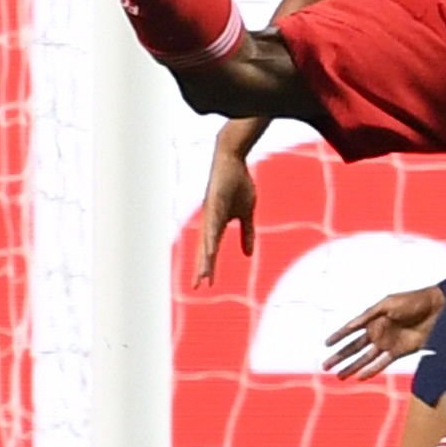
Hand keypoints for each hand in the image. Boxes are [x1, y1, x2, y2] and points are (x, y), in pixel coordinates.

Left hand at [191, 146, 258, 288]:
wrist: (233, 160)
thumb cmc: (238, 184)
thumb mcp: (247, 212)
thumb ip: (247, 233)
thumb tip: (248, 255)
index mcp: (217, 224)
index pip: (212, 250)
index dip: (208, 267)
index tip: (205, 284)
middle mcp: (209, 221)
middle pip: (205, 249)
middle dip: (202, 268)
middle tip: (197, 287)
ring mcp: (210, 212)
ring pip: (207, 240)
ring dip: (204, 258)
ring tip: (202, 274)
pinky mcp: (214, 201)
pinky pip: (212, 223)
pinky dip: (210, 237)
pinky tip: (209, 249)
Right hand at [324, 285, 445, 380]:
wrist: (438, 309)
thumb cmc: (413, 301)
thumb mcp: (389, 303)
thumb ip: (370, 315)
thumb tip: (353, 326)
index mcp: (374, 318)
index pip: (352, 329)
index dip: (339, 336)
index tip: (326, 344)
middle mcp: (378, 331)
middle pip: (355, 347)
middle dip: (340, 356)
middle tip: (325, 366)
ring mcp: (388, 342)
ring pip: (365, 358)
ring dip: (352, 367)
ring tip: (338, 376)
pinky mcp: (400, 351)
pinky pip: (382, 363)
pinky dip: (371, 370)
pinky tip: (359, 377)